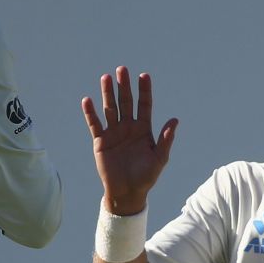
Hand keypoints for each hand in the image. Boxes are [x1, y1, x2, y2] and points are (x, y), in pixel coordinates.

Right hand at [82, 66, 177, 213]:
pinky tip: (88, 100)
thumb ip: (165, 139)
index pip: (144, 105)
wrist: (127, 192)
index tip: (144, 76)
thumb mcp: (159, 158)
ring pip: (110, 109)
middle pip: (126, 102)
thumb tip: (175, 120)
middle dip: (124, 86)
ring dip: (108, 93)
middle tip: (122, 69)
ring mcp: (114, 132)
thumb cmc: (146, 177)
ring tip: (106, 77)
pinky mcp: (101, 141)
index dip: (144, 91)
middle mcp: (128, 127)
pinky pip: (95, 124)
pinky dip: (91, 113)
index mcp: (144, 130)